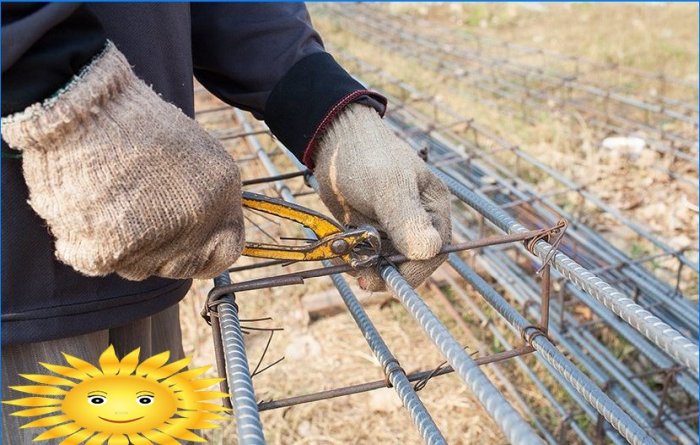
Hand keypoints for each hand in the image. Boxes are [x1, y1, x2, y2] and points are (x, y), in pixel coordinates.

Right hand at [1, 42, 243, 280]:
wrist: (85, 107)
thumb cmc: (135, 121)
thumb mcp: (193, 151)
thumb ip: (205, 195)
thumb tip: (202, 227)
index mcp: (222, 196)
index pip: (226, 252)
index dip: (205, 251)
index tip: (188, 247)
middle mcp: (197, 224)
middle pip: (182, 266)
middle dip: (163, 252)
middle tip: (138, 222)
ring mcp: (156, 241)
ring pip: (140, 268)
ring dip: (125, 247)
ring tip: (109, 205)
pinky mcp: (110, 251)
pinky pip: (100, 260)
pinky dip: (88, 242)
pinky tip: (86, 208)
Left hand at [313, 104, 450, 290]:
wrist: (334, 142)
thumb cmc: (366, 156)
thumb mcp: (387, 186)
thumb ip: (407, 219)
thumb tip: (430, 250)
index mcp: (433, 209)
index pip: (433, 253)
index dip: (413, 272)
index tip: (387, 280)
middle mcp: (419, 222)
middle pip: (411, 264)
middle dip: (387, 272)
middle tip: (361, 277)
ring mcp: (394, 229)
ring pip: (387, 264)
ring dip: (368, 267)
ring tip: (347, 258)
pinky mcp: (373, 232)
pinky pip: (369, 257)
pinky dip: (355, 260)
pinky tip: (342, 252)